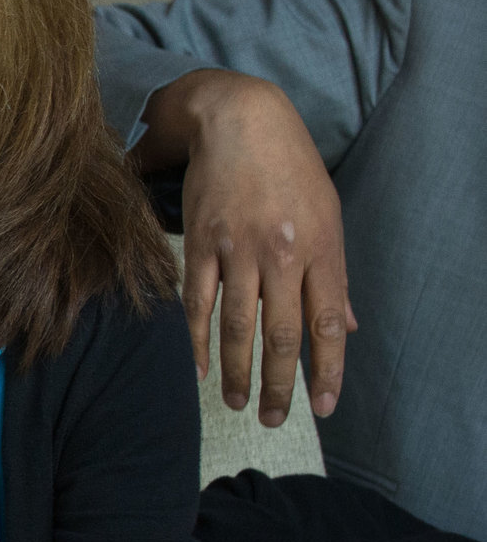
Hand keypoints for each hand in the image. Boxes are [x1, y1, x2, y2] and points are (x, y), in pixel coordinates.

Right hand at [146, 69, 354, 424]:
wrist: (241, 121)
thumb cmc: (290, 168)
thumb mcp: (328, 215)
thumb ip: (333, 275)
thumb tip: (344, 326)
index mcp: (321, 248)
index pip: (326, 323)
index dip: (327, 370)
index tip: (323, 406)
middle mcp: (282, 254)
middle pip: (282, 334)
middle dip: (281, 384)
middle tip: (276, 419)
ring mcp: (238, 250)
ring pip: (237, 326)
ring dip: (237, 371)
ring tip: (238, 402)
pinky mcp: (202, 243)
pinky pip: (198, 301)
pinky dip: (198, 338)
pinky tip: (200, 365)